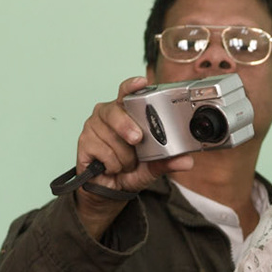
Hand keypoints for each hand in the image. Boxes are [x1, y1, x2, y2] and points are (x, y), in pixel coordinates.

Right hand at [72, 76, 192, 231]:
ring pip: (112, 138)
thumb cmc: (130, 169)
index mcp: (125, 111)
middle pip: (116, 113)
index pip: (127, 92)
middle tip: (136, 140)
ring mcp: (93, 126)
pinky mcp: (84, 141)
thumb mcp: (152, 166)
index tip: (141, 82)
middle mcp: (107, 114)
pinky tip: (110, 166)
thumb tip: (187, 161)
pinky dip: (112, 164)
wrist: (110, 189)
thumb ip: (167, 162)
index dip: (132, 86)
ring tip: (124, 162)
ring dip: (123, 157)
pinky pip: (103, 152)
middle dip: (127, 127)